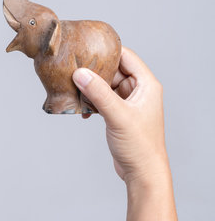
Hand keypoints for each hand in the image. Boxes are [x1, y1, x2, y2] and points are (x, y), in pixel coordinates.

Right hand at [72, 47, 168, 183]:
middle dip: (94, 71)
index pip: (126, 56)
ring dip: (90, 88)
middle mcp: (139, 90)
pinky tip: (82, 110)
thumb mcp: (118, 116)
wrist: (142, 173)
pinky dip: (91, 101)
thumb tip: (80, 73)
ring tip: (75, 91)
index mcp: (146, 84)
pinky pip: (102, 99)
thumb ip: (99, 93)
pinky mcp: (119, 113)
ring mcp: (128, 102)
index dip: (107, 50)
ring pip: (105, 85)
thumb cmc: (139, 145)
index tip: (86, 47)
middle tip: (74, 70)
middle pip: (113, 70)